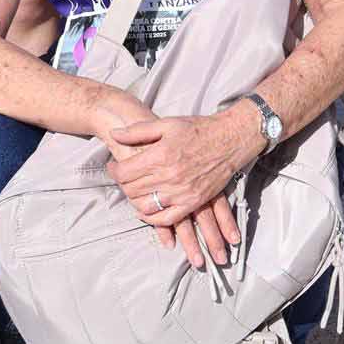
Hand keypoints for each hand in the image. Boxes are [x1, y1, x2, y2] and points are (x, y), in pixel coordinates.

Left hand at [105, 112, 253, 267]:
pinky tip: (146, 211)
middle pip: (132, 189)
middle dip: (122, 184)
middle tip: (123, 177)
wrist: (229, 140)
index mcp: (160, 156)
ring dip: (134, 200)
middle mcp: (169, 177)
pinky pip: (166, 219)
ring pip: (145, 206)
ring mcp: (181, 192)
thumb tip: (114, 134)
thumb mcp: (167, 124)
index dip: (114, 170)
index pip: (124, 172)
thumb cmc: (198, 130)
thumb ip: (138, 131)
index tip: (114, 166)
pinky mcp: (192, 202)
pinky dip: (152, 219)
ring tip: (134, 190)